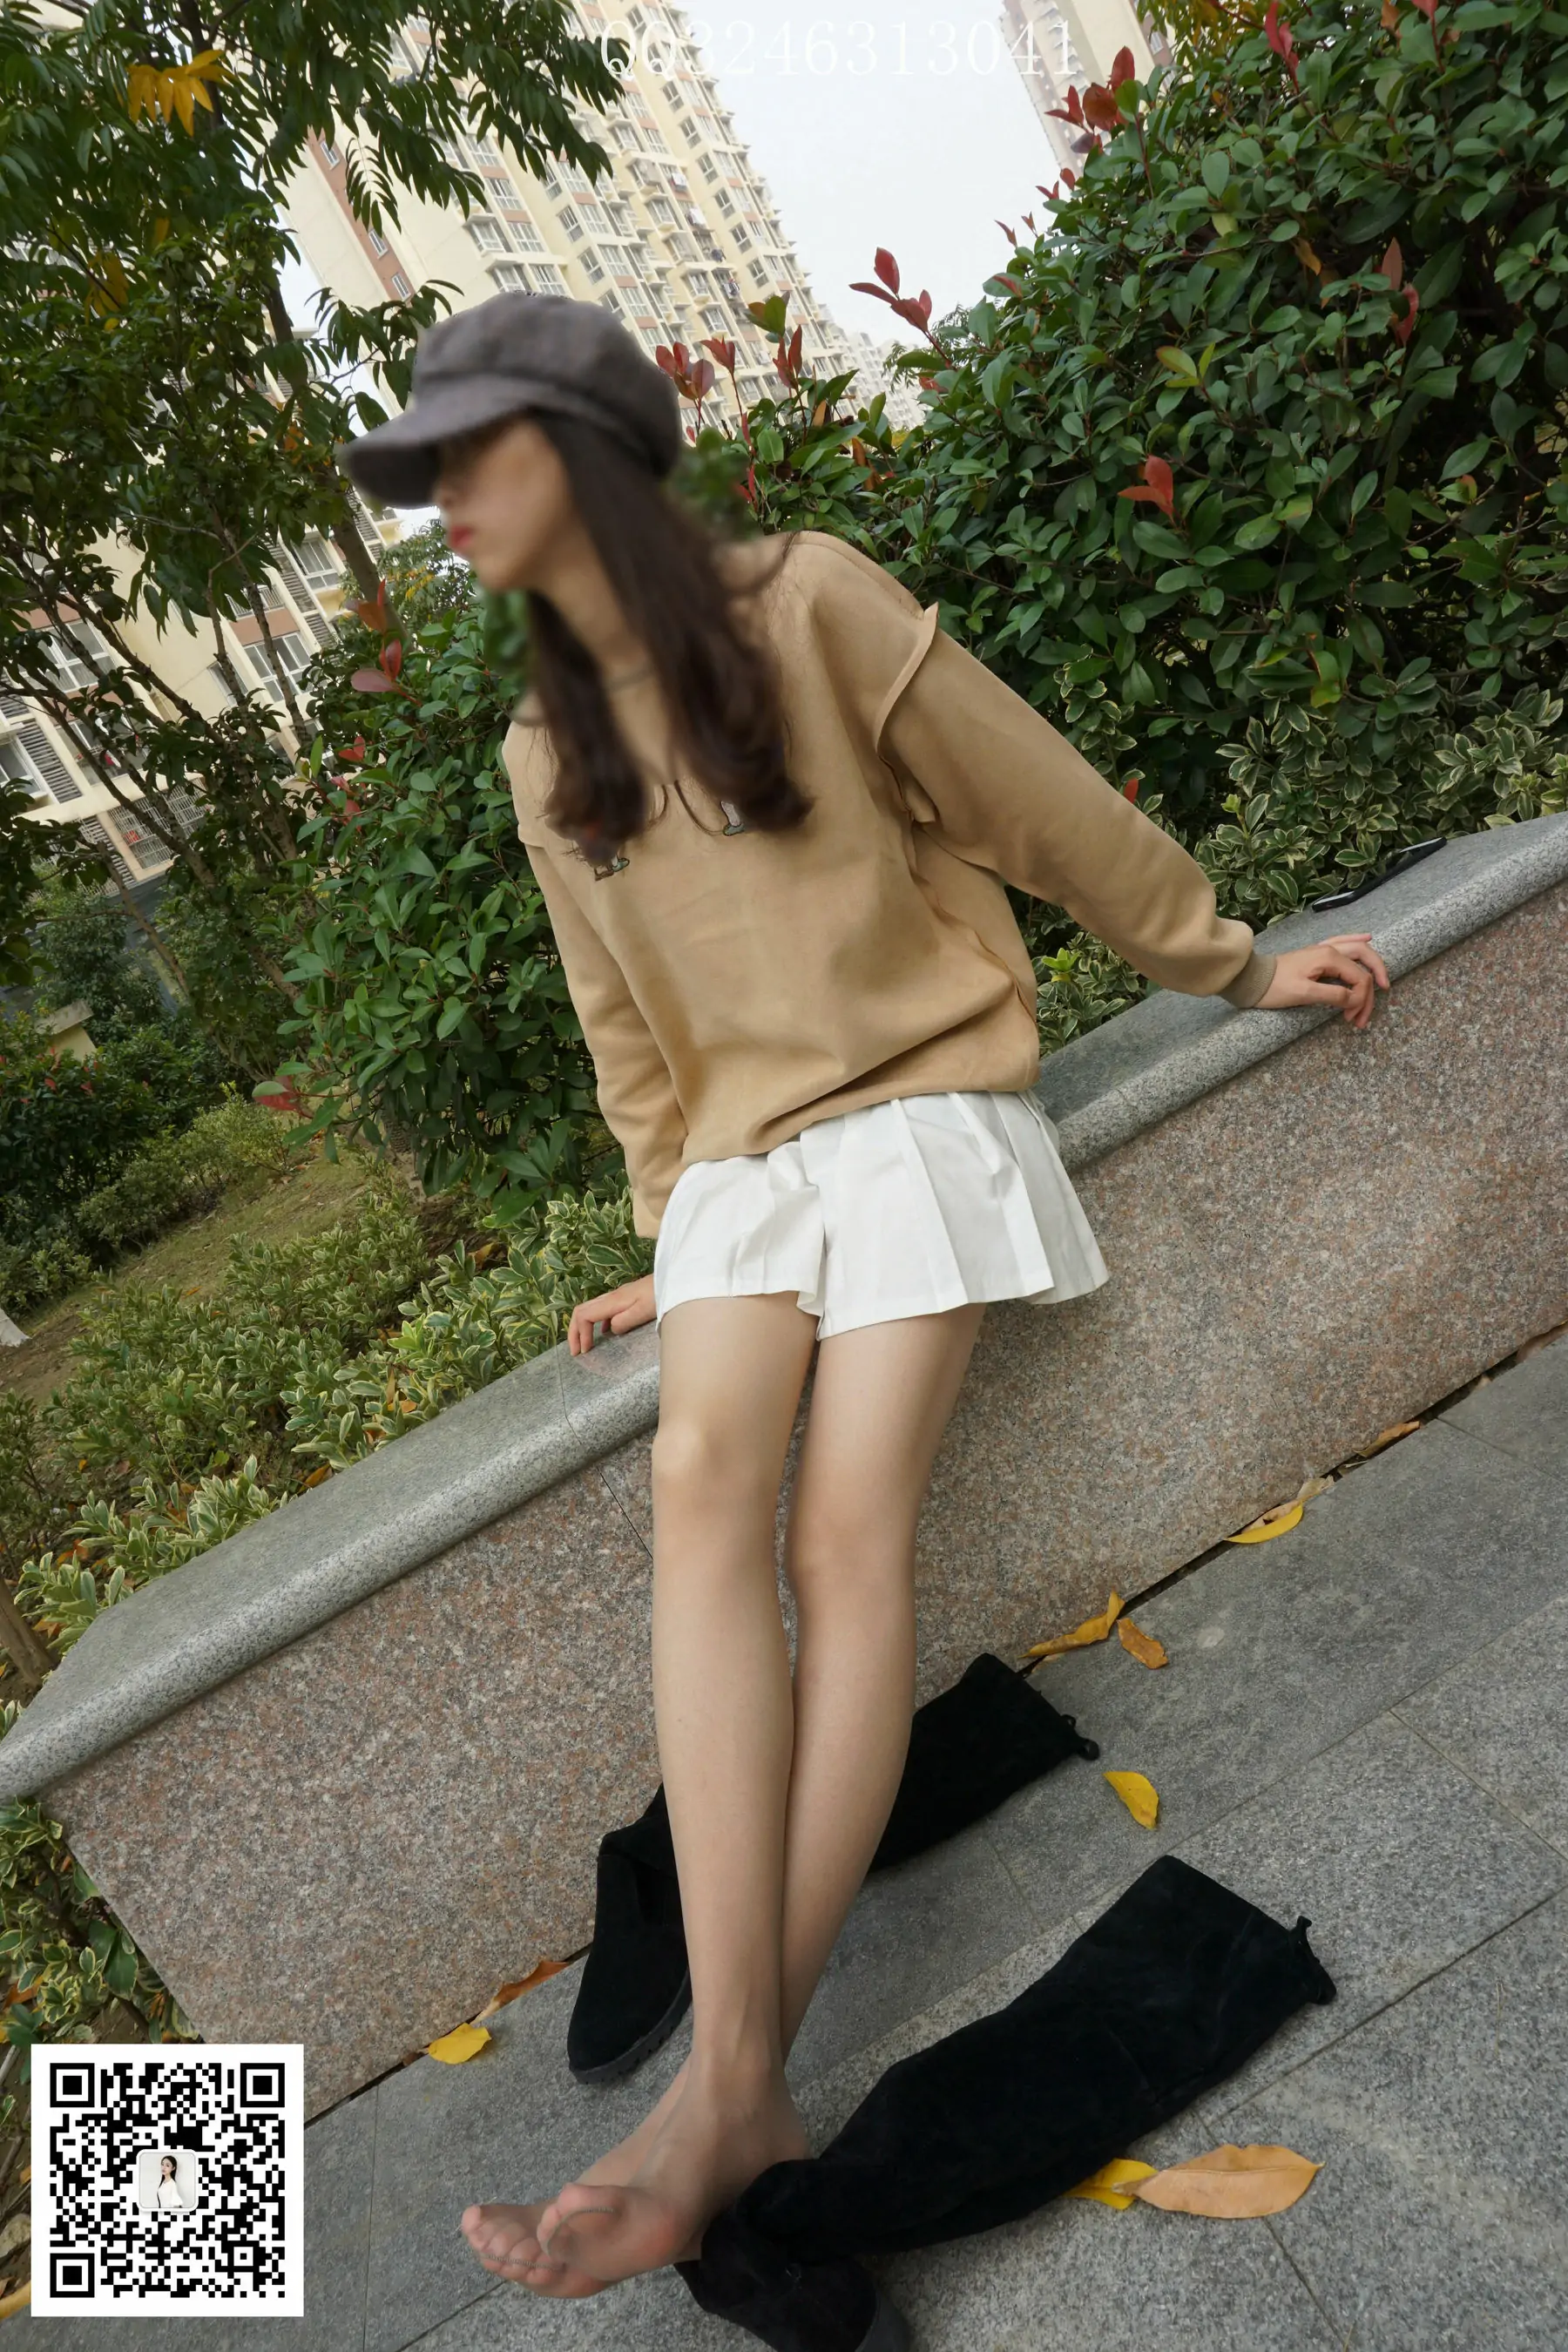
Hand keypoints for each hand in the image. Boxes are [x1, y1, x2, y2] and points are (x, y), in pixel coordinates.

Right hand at [568, 1273, 656, 1355]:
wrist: (674, 1279)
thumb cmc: (660, 1296)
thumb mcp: (643, 1312)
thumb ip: (624, 1322)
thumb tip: (610, 1330)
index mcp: (612, 1302)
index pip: (583, 1315)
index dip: (580, 1334)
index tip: (585, 1351)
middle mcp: (610, 1298)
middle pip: (581, 1311)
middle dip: (574, 1331)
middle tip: (575, 1351)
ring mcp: (617, 1297)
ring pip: (590, 1309)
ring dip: (583, 1327)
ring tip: (585, 1344)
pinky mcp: (625, 1298)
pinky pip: (602, 1310)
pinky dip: (596, 1323)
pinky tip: (605, 1333)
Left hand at [1256, 934, 1389, 1030]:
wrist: (1252, 979)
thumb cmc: (1275, 987)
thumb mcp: (1304, 994)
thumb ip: (1333, 995)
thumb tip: (1355, 999)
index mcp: (1329, 957)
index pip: (1359, 978)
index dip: (1361, 999)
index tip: (1352, 1018)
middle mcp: (1330, 949)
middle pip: (1365, 962)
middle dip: (1372, 987)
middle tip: (1370, 1011)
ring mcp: (1324, 949)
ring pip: (1359, 952)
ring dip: (1370, 970)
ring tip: (1381, 985)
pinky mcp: (1318, 954)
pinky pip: (1345, 943)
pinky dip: (1358, 941)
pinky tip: (1369, 937)